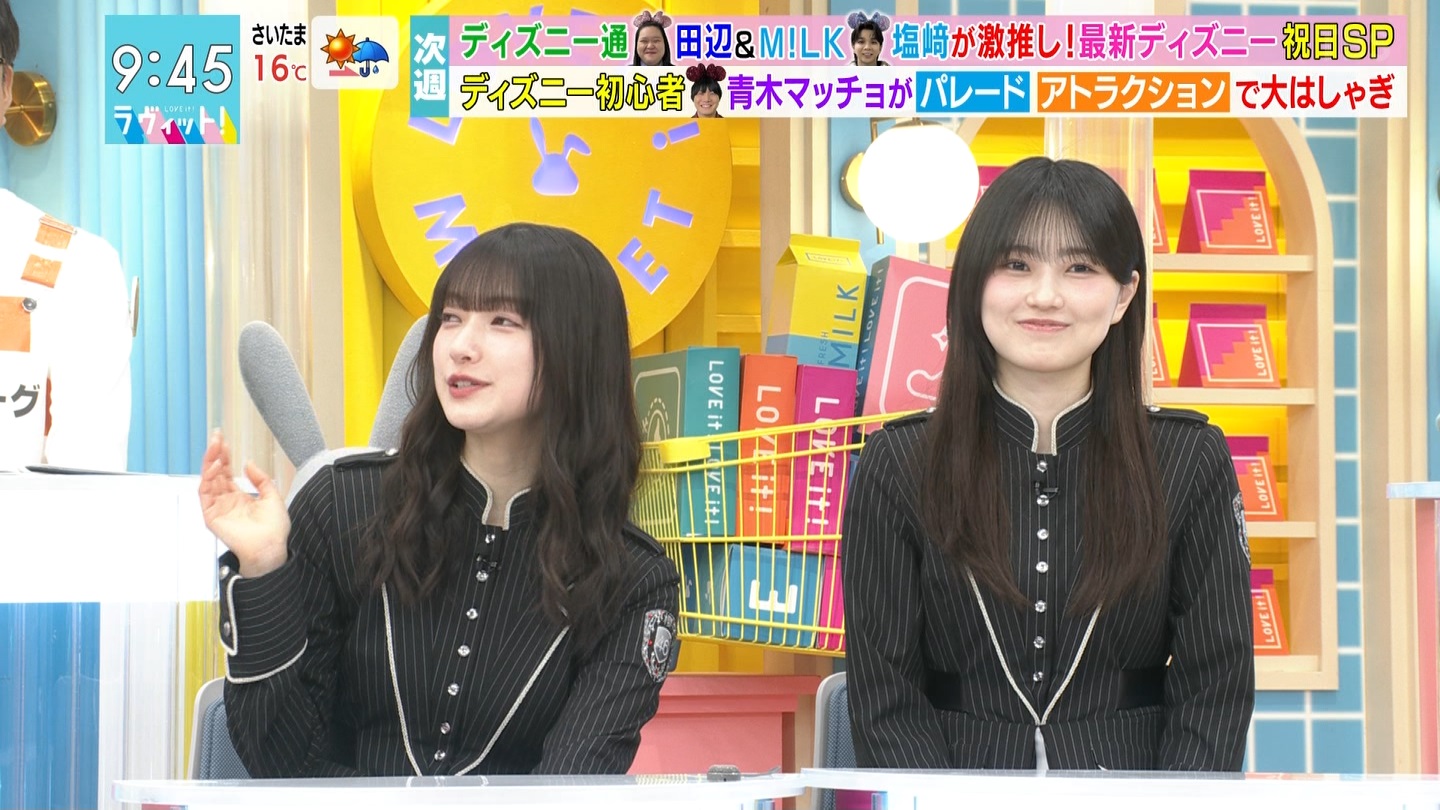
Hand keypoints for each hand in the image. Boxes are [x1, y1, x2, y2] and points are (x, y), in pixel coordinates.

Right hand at [198, 429, 290, 576]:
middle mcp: (226, 501)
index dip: (224, 456)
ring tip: (215, 446)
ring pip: (208, 480)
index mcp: (239, 497)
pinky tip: (214, 466)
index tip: (223, 440)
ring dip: (209, 462)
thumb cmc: (275, 529)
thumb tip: (249, 462)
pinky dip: (207, 479)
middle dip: (215, 454)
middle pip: (215, 473)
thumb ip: (261, 479)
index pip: (226, 472)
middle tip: (216, 437)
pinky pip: (205, 494)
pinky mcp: (211, 516)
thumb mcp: (272, 496)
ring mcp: (217, 508)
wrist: (272, 547)